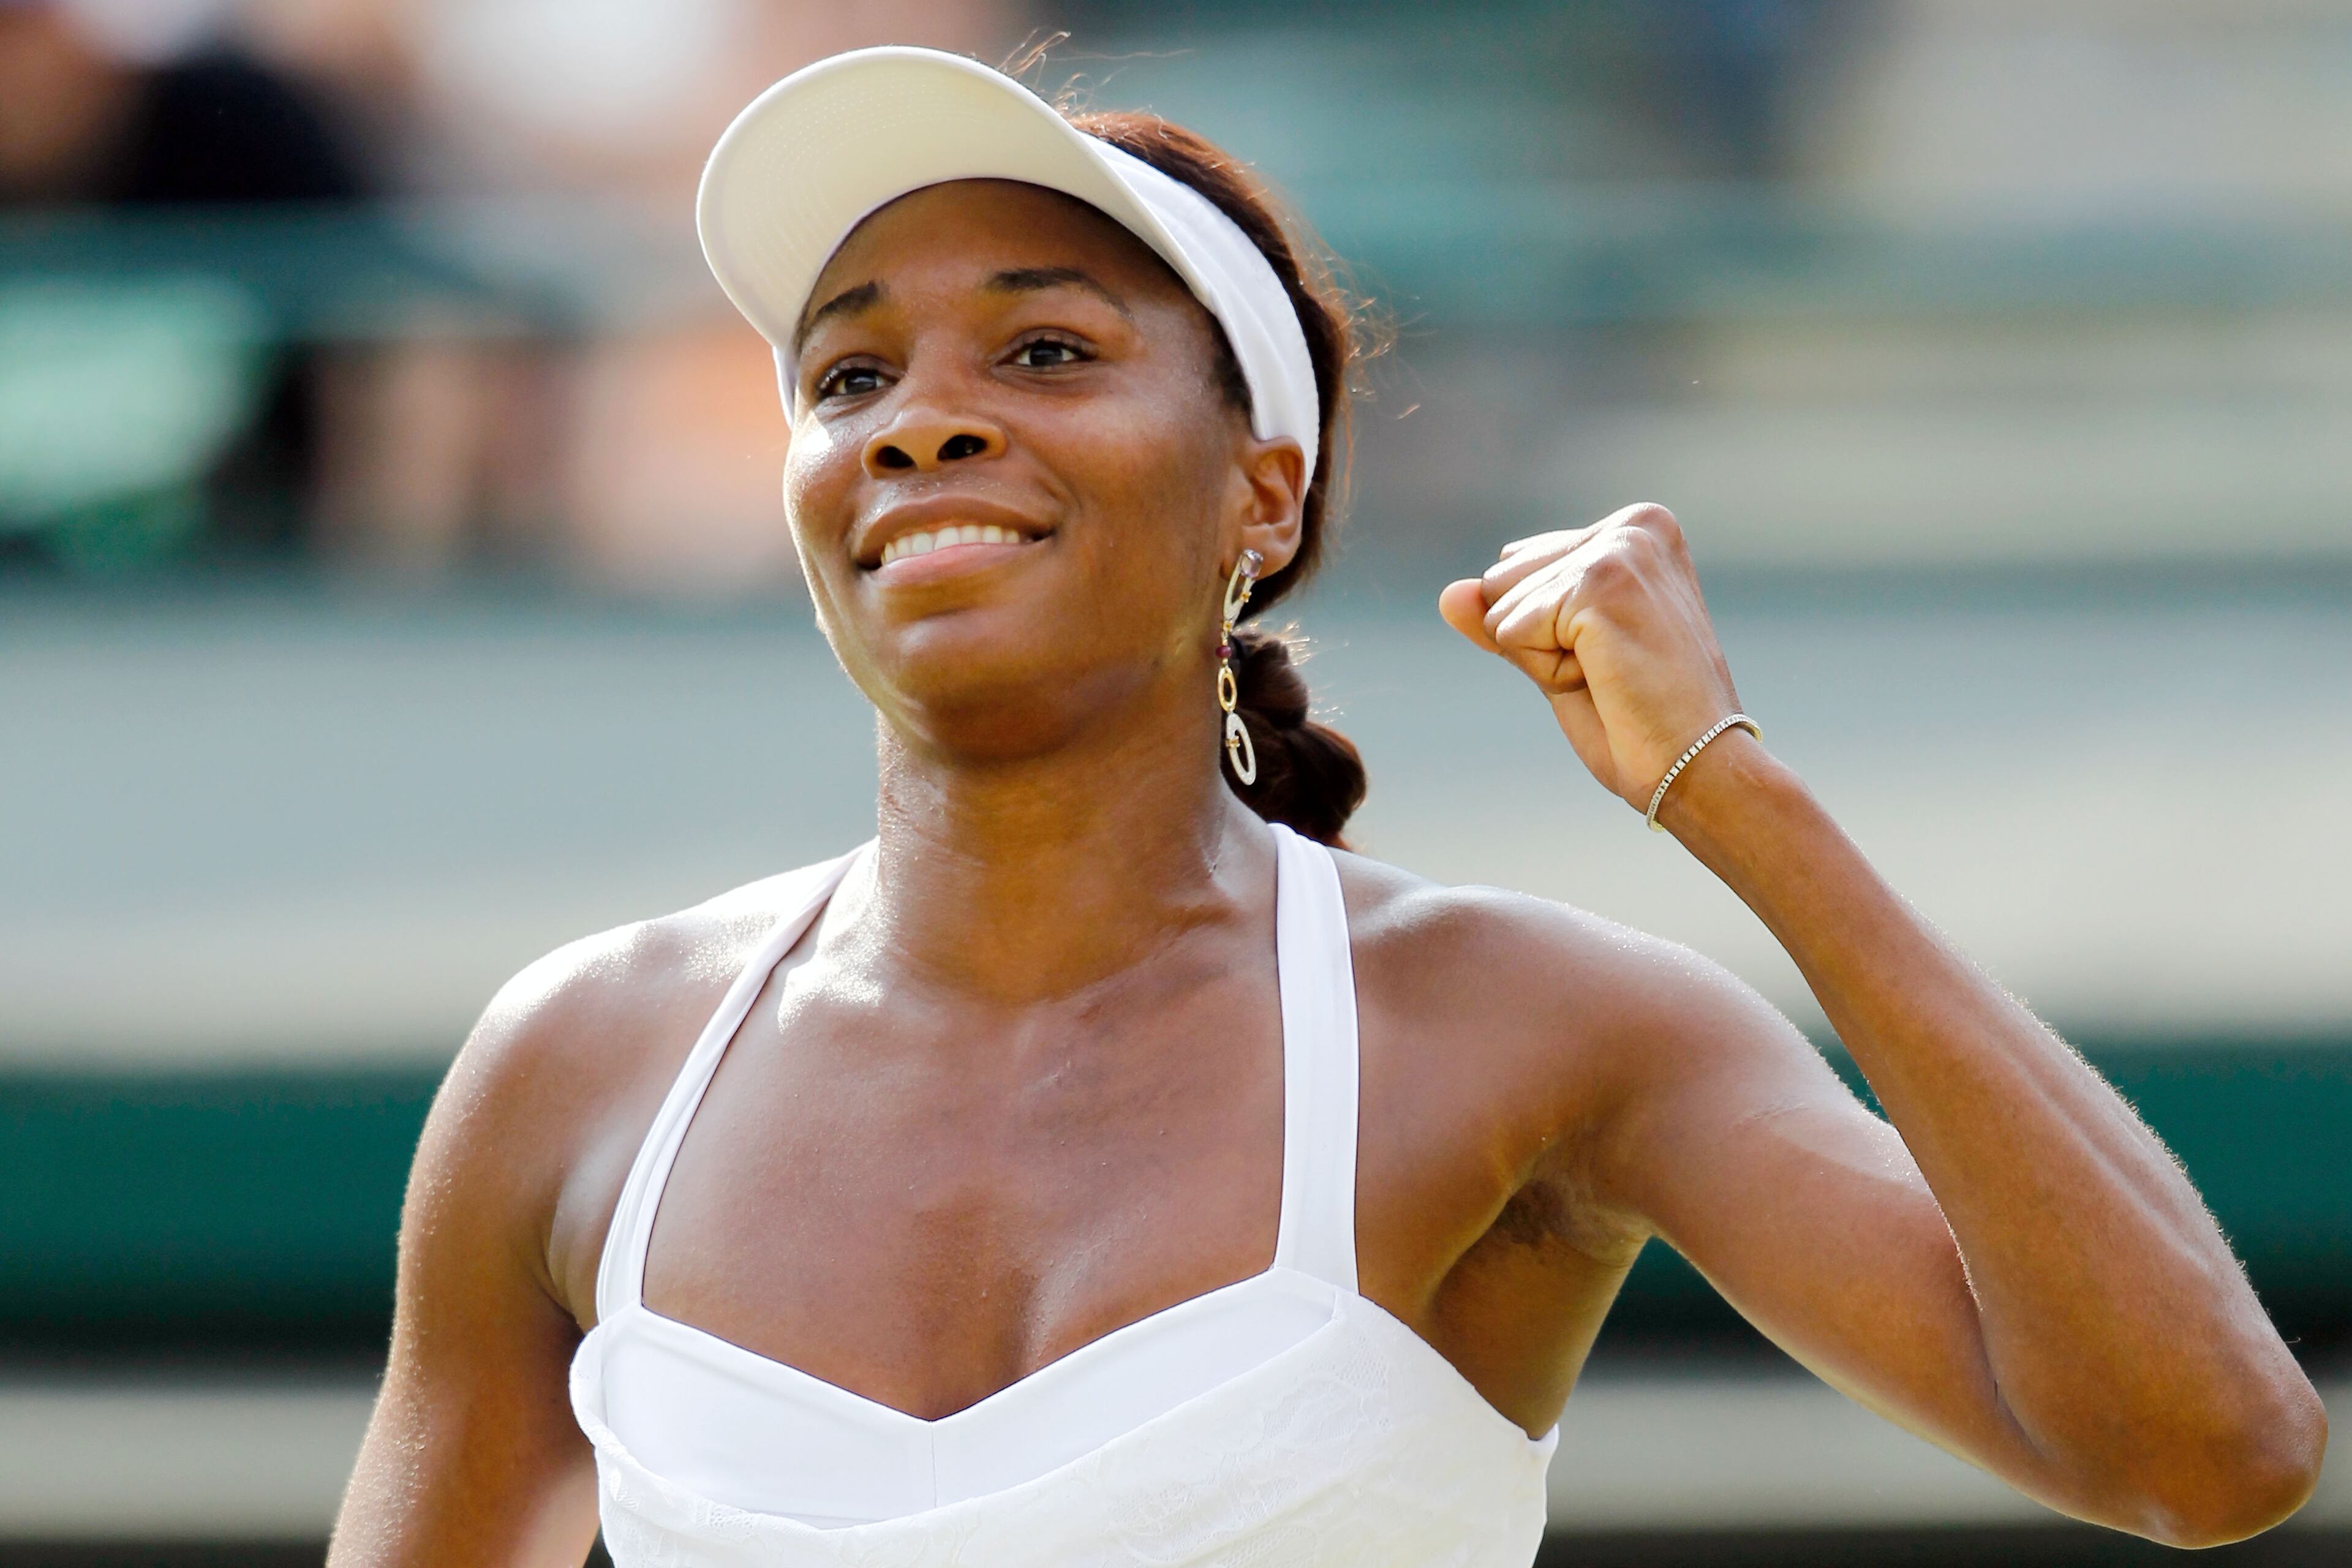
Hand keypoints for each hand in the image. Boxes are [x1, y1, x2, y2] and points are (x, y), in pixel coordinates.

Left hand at [1438, 503, 1746, 812]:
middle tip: (1612, 671)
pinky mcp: (1601, 581)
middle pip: (1501, 581)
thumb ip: (1502, 617)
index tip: (1612, 657)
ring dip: (1544, 659)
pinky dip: (1546, 670)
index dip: (1546, 631)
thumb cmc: (1637, 719)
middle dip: (1539, 641)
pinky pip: (1511, 631)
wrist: (1696, 767)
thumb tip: (1448, 593)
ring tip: (1614, 675)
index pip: (1519, 568)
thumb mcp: (1556, 656)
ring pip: (1501, 608)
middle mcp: (1633, 524)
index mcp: (1636, 529)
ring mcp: (1619, 548)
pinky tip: (1607, 678)